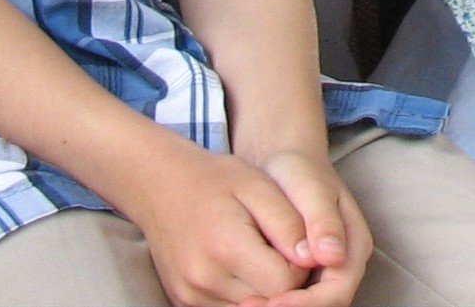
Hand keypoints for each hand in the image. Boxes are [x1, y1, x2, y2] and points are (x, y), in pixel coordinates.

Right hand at [121, 140, 314, 306]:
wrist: (161, 186)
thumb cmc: (217, 180)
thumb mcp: (260, 186)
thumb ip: (289, 223)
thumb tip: (313, 259)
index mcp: (227, 247)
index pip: (285, 283)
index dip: (300, 267)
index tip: (295, 244)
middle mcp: (204, 280)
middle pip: (268, 302)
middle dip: (283, 282)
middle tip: (279, 250)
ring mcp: (190, 296)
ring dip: (263, 291)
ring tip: (260, 256)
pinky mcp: (183, 303)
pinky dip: (243, 296)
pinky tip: (243, 269)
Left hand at [243, 148, 371, 306]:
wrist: (287, 164)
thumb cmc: (299, 171)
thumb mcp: (311, 187)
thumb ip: (323, 220)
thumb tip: (333, 257)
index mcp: (354, 245)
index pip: (337, 290)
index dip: (306, 304)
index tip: (272, 302)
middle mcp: (344, 265)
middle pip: (325, 305)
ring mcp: (325, 272)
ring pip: (309, 304)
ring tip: (246, 304)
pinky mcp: (305, 275)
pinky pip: (294, 298)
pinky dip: (272, 301)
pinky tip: (247, 299)